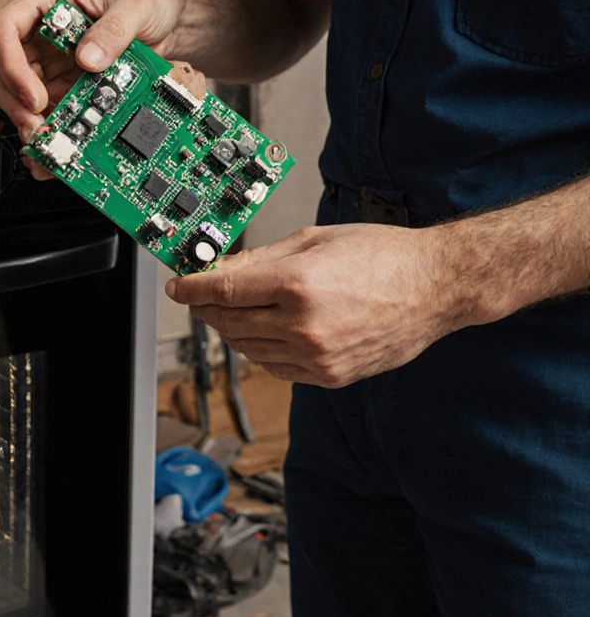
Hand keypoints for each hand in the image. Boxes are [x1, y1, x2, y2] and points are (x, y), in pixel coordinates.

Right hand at [0, 0, 184, 177]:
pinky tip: (56, 147)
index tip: (35, 95)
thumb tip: (89, 59)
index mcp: (46, 1)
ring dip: (27, 121)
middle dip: (15, 103)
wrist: (167, 24)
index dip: (10, 64)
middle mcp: (38, 32)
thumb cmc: (147, 3)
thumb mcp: (138, 7)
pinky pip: (43, 112)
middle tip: (38, 128)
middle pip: (1, 69)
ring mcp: (47, 62)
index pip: (3, 29)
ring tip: (48, 142)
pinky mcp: (60, 86)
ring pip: (15, 95)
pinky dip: (47, 131)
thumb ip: (115, 29)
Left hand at [164, 224, 466, 387]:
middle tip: (200, 297)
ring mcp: (316, 356)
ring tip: (235, 311)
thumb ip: (260, 259)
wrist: (437, 288)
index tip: (178, 287)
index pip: (221, 293)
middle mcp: (303, 325)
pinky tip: (265, 331)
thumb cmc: (384, 256)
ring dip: (233, 330)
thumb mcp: (315, 240)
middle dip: (207, 309)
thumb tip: (218, 269)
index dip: (191, 290)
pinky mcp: (328, 376)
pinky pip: (275, 367)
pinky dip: (261, 349)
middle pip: (228, 323)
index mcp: (297, 284)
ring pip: (247, 349)